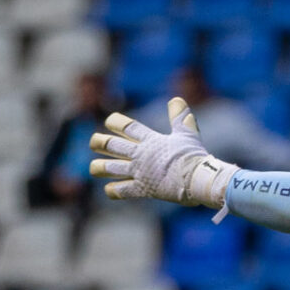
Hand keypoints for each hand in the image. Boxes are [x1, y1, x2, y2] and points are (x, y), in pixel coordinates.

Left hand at [89, 97, 234, 208]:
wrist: (196, 179)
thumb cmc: (193, 156)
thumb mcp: (187, 132)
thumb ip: (180, 116)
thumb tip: (176, 99)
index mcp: (150, 140)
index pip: (128, 127)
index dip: (116, 122)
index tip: (109, 121)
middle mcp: (140, 155)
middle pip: (113, 145)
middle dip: (100, 142)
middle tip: (93, 142)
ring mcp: (139, 172)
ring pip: (111, 168)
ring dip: (100, 167)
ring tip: (93, 167)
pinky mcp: (142, 190)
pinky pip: (122, 190)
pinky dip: (113, 190)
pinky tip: (109, 189)